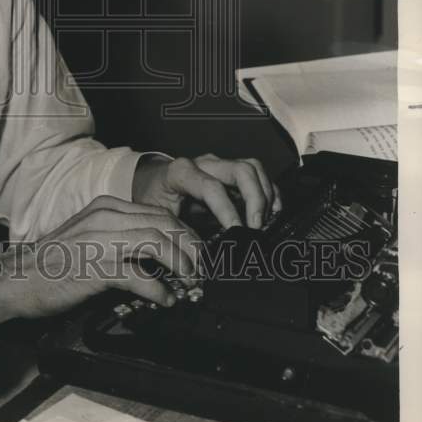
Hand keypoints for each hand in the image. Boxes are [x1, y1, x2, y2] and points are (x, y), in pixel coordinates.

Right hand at [0, 194, 200, 327]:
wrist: (18, 278)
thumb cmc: (54, 263)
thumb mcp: (89, 236)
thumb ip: (120, 237)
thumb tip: (158, 254)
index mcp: (105, 207)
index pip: (158, 212)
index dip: (184, 233)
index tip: (198, 253)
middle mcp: (104, 218)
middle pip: (164, 223)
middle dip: (190, 246)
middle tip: (202, 269)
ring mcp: (99, 241)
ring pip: (157, 241)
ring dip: (181, 264)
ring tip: (190, 283)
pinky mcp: (95, 268)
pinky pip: (138, 275)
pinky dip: (158, 289)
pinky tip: (165, 300)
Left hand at [132, 153, 281, 229]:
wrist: (150, 181)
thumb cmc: (153, 198)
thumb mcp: (157, 216)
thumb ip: (177, 232)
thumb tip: (200, 258)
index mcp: (181, 172)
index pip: (211, 187)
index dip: (228, 211)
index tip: (238, 232)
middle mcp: (204, 163)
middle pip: (241, 170)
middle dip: (255, 199)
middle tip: (256, 227)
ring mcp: (219, 165)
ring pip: (253, 168)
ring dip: (265, 195)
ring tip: (265, 221)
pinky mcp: (230, 171)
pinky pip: (257, 174)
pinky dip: (269, 191)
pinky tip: (272, 212)